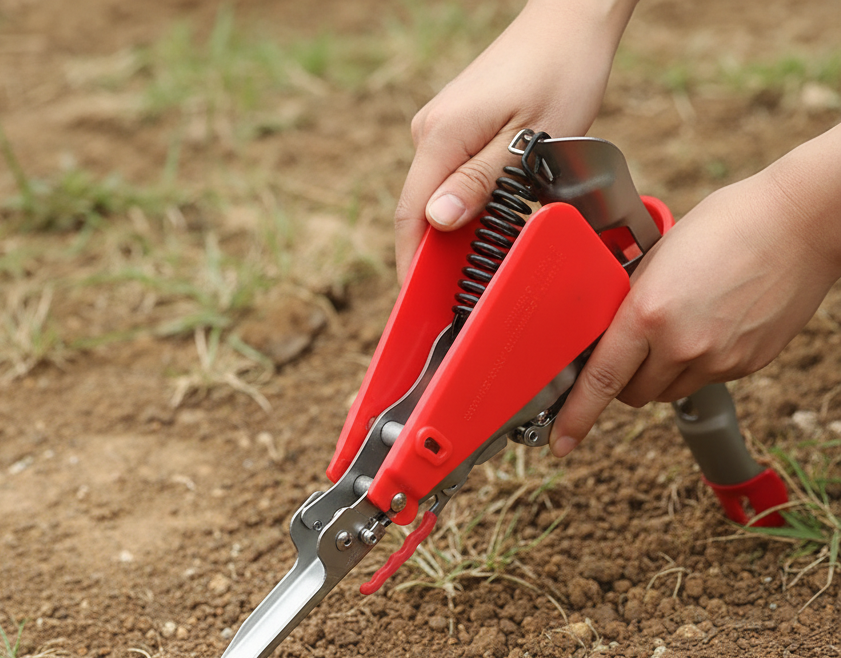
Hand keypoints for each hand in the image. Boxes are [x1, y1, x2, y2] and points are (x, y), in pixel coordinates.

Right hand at [395, 0, 637, 280]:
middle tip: (461, 296)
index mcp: (441, 137)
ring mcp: (438, 127)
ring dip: (454, 232)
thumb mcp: (530, 140)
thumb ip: (481, 182)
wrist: (570, 21)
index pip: (411, 217)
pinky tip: (489, 221)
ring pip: (436, 196)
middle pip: (420, 211)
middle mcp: (428, 132)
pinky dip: (464, 205)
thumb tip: (438, 221)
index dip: (413, 266)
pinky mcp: (453, 125)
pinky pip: (449, 177)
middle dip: (436, 256)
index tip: (422, 306)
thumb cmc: (561, 74)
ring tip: (482, 262)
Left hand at [549, 135, 840, 456]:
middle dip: (626, 379)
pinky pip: (706, 379)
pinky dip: (700, 363)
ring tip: (684, 325)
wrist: (802, 222)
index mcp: (649, 314)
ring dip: (663, 372)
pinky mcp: (747, 365)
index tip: (561, 442)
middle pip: (633, 394)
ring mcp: (718, 359)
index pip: (600, 380)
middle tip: (636, 346)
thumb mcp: (658, 258)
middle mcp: (682, 345)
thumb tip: (606, 338)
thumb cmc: (728, 224)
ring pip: (669, 391)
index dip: (576, 417)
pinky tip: (715, 322)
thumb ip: (629, 304)